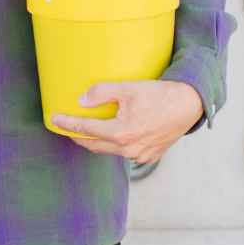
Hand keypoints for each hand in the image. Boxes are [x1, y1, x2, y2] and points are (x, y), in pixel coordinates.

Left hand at [51, 79, 203, 164]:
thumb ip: (101, 93)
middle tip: (67, 127)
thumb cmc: (159, 95)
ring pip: (109, 151)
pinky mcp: (149, 156)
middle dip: (78, 136)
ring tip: (87, 131)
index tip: (54, 119)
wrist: (189, 105)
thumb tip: (81, 101)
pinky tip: (111, 136)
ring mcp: (140, 155)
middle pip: (94, 145)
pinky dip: (114, 145)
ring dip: (96, 142)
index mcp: (121, 133)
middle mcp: (129, 149)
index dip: (67, 125)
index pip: (85, 130)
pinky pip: (124, 153)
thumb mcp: (128, 88)